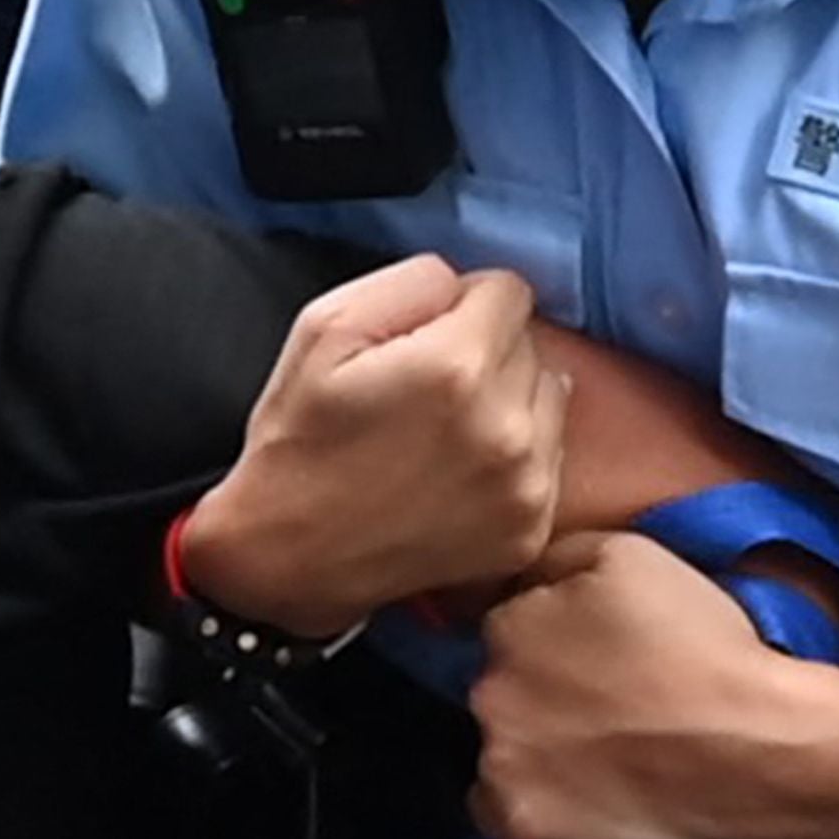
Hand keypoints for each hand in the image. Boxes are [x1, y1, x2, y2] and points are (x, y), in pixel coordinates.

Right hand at [178, 255, 566, 631]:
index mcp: (456, 365)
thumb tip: (464, 286)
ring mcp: (525, 484)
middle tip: (426, 391)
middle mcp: (506, 425)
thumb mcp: (323, 328)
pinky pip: (549, 459)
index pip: (510, 290)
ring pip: (550, 398)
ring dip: (510, 402)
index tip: (428, 335)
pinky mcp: (530, 528)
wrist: (289, 556)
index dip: (463, 304)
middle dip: (486, 352)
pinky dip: (513, 458)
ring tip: (446, 433)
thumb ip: (410, 282)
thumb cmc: (299, 439)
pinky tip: (457, 474)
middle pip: (532, 343)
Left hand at [472, 533, 805, 838]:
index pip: (510, 630)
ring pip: (498, 750)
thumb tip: (526, 580)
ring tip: (602, 758)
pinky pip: (499, 812)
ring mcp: (500, 763)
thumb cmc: (702, 646)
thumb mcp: (631, 557)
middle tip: (605, 712)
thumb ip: (559, 558)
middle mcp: (489, 692)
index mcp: (508, 626)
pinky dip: (533, 805)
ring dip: (532, 750)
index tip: (598, 664)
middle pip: (499, 689)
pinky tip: (581, 798)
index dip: (555, 645)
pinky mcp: (520, 824)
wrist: (752, 746)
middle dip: (538, 695)